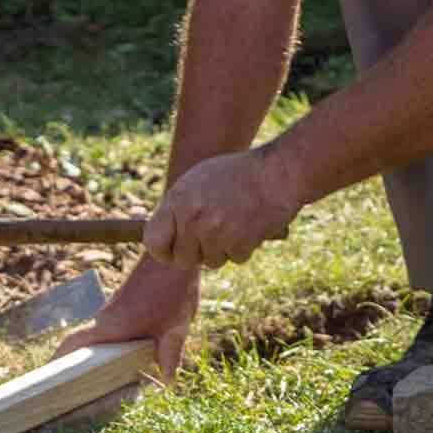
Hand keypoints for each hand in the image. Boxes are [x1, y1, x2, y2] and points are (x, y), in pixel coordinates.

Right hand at [54, 258, 199, 382]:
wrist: (172, 256)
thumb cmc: (173, 290)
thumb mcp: (176, 327)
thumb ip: (170, 355)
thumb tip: (168, 383)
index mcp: (112, 326)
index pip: (74, 343)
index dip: (58, 358)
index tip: (46, 373)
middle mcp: (105, 318)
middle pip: (80, 342)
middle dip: (72, 362)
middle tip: (70, 387)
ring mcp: (111, 310)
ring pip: (96, 335)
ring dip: (93, 353)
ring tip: (95, 380)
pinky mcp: (120, 304)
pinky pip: (107, 328)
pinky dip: (107, 343)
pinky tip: (122, 357)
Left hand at [145, 147, 299, 269]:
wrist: (279, 171)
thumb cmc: (239, 174)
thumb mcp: (199, 180)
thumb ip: (179, 207)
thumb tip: (163, 236)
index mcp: (177, 200)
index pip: (153, 242)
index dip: (163, 251)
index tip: (172, 253)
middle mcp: (192, 218)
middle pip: (183, 259)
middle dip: (198, 253)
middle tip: (215, 236)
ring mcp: (214, 232)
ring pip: (211, 261)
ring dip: (224, 249)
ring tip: (237, 222)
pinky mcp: (238, 244)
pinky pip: (235, 259)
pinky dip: (245, 247)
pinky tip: (252, 226)